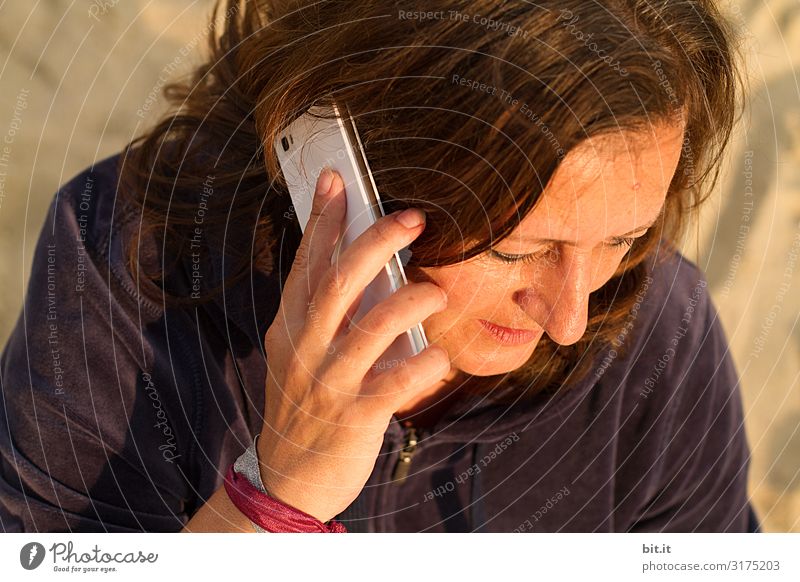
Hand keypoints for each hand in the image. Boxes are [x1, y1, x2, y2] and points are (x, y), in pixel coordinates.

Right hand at [257, 168, 450, 522]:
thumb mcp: (300, 356)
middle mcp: (306, 350)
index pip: (306, 265)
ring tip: (436, 292)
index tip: (337, 180)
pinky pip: (395, 384)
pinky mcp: (355, 417)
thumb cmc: (302, 408)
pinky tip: (441, 359)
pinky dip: (423, 366)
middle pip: (340, 284)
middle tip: (412, 219)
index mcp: (290, 329)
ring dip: (410, 303)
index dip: (322, 221)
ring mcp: (328, 384)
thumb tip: (371, 270)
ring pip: (371, 328)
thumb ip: (328, 318)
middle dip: (376, 244)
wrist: (286, 479)